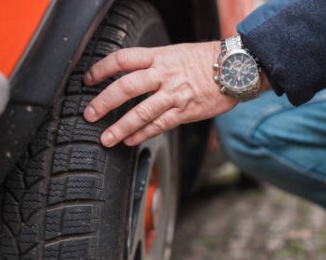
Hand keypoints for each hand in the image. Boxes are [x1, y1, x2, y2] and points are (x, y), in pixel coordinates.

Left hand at [83, 41, 237, 146]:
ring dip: (121, 127)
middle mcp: (164, 75)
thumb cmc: (207, 60)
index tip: (88, 79)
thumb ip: (154, 64)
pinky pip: (160, 125)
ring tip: (106, 139)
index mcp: (159, 57)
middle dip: (104, 102)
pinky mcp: (186, 111)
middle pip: (126, 87)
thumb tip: (132, 74)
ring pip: (142, 112)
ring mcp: (175, 94)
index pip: (122, 59)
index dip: (102, 69)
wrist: (236, 68)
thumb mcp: (177, 53)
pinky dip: (143, 134)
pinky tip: (130, 141)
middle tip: (89, 115)